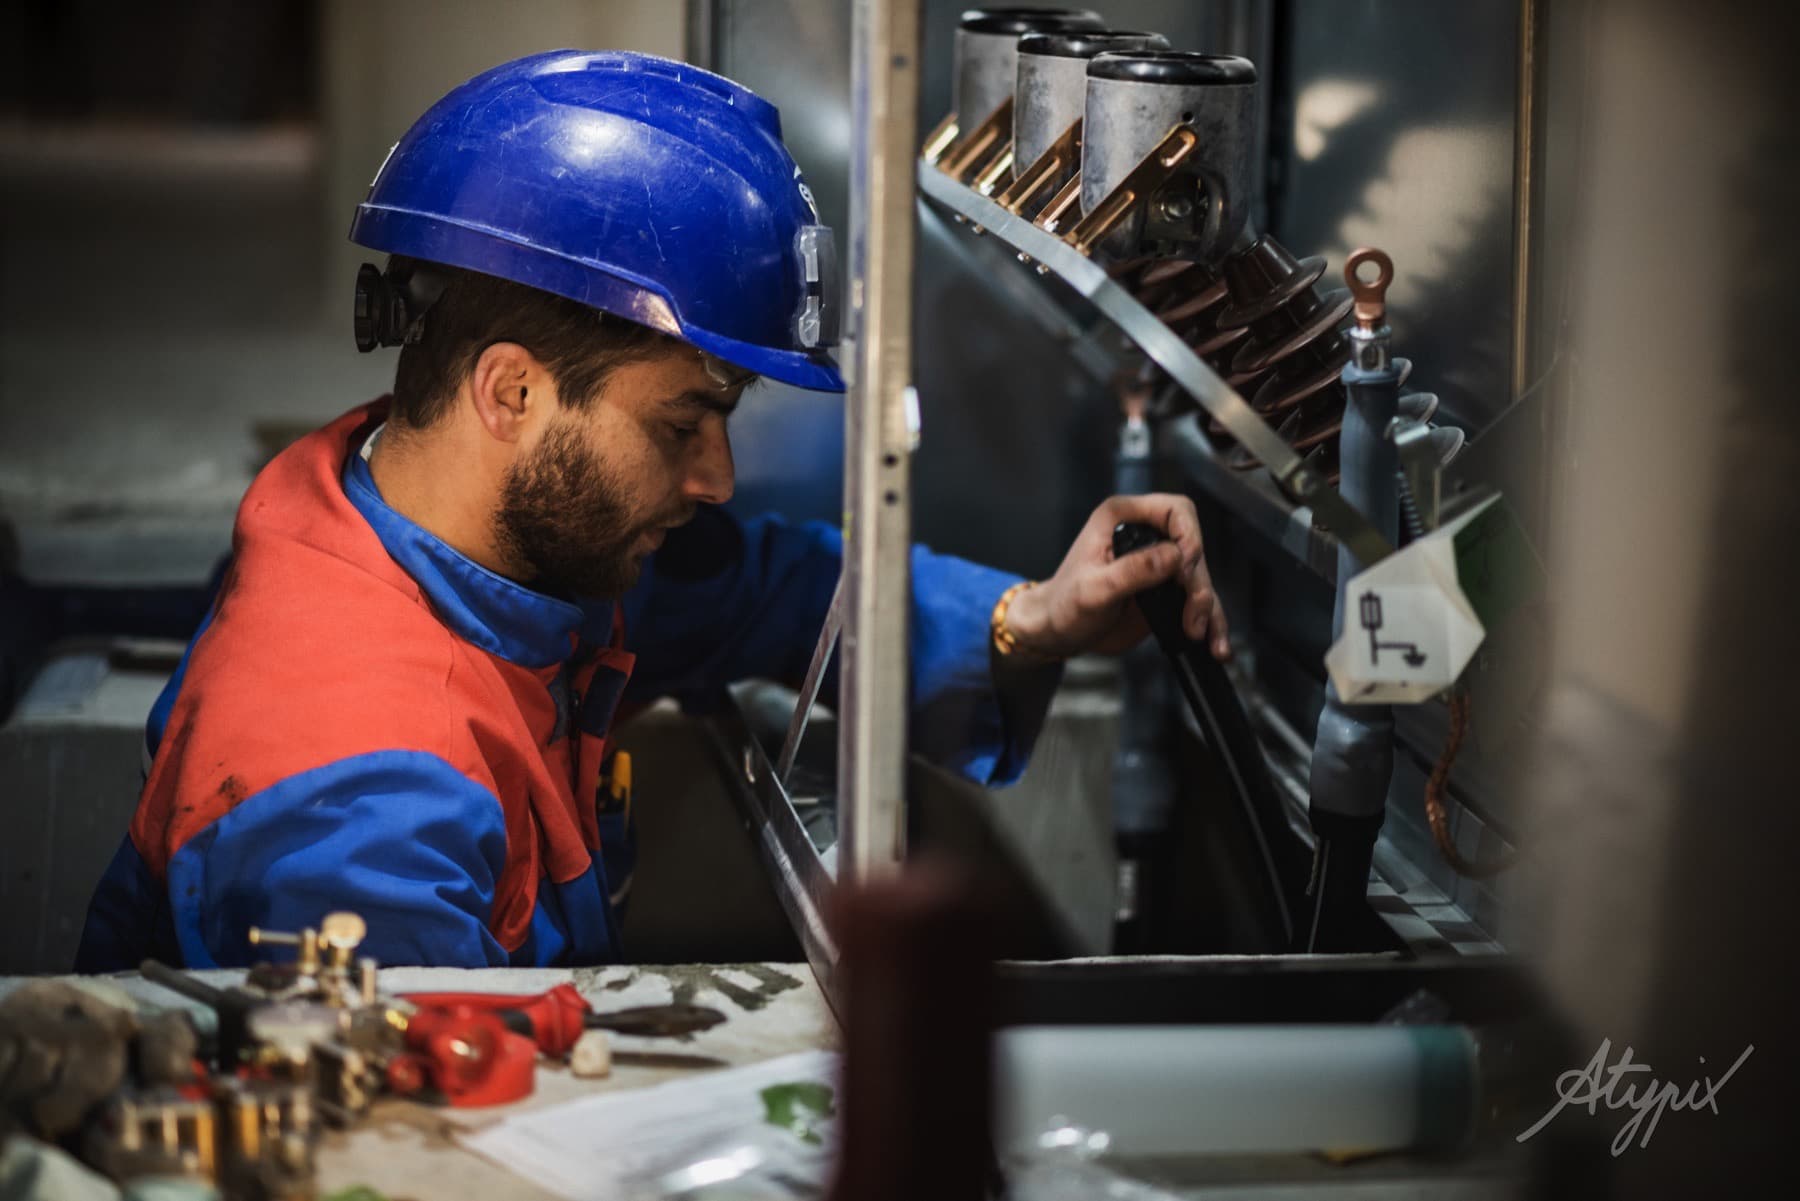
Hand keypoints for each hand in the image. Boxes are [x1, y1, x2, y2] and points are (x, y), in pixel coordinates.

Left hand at [1003, 494, 1228, 661]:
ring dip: (1206, 605)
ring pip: (1200, 576)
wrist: (1057, 632)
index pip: (1174, 510)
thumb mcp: (1094, 588)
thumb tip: (1174, 556)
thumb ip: (1133, 570)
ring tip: (1200, 633)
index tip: (1183, 568)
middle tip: (1191, 612)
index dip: (1188, 535)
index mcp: (1122, 518)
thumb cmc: (1063, 604)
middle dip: (1197, 581)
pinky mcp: (1165, 590)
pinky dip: (1208, 620)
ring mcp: (1158, 563)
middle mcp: (1145, 535)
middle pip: (1194, 546)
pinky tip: (1214, 640)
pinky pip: (1195, 600)